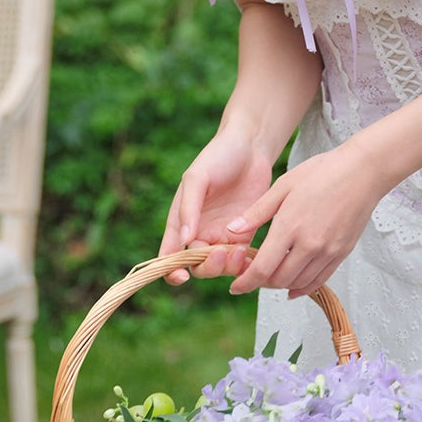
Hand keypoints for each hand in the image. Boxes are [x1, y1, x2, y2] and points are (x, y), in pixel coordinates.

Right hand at [159, 131, 275, 284]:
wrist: (251, 146)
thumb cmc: (218, 156)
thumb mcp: (197, 177)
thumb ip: (188, 208)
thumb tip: (183, 241)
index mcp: (180, 221)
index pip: (169, 255)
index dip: (171, 271)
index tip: (181, 275)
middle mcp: (200, 232)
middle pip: (197, 266)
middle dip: (207, 267)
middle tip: (220, 251)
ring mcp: (223, 235)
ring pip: (220, 267)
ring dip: (227, 266)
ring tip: (239, 250)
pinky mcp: (245, 233)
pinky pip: (242, 259)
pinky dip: (244, 264)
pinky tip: (251, 255)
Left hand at [224, 141, 385, 297]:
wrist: (362, 171)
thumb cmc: (322, 172)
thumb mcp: (283, 186)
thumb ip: (257, 212)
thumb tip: (232, 230)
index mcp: (290, 226)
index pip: (263, 268)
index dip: (246, 282)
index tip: (236, 286)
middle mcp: (310, 244)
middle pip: (279, 280)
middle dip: (261, 283)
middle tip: (252, 275)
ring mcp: (328, 251)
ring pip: (298, 283)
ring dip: (281, 284)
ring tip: (271, 276)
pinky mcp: (342, 253)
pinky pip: (319, 280)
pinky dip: (303, 287)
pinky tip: (293, 287)